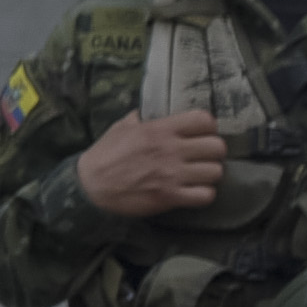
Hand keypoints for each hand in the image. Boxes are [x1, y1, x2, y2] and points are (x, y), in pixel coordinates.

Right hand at [75, 110, 230, 220]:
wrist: (89, 186)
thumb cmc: (105, 155)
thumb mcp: (122, 127)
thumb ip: (144, 118)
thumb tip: (157, 109)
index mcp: (160, 129)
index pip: (204, 120)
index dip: (208, 127)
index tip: (202, 133)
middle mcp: (170, 150)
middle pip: (217, 147)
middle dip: (213, 152)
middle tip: (203, 156)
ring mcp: (172, 175)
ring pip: (216, 172)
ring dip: (209, 174)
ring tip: (199, 175)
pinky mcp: (170, 197)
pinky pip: (206, 195)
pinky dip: (203, 194)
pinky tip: (194, 191)